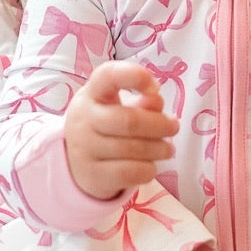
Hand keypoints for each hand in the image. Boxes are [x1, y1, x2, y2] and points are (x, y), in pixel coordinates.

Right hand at [64, 62, 177, 199]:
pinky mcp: (93, 175)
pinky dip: (148, 170)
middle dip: (160, 125)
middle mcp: (84, 118)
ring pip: (133, 149)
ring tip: (167, 149)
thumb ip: (142, 101)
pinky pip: (130, 173)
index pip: (108, 75)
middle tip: (174, 127)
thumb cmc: (106, 125)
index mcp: (93, 93)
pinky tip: (151, 166)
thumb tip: (156, 101)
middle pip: (130, 121)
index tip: (155, 87)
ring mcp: (84, 148)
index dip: (135, 76)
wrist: (75, 161)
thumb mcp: (120, 106)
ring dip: (159, 149)